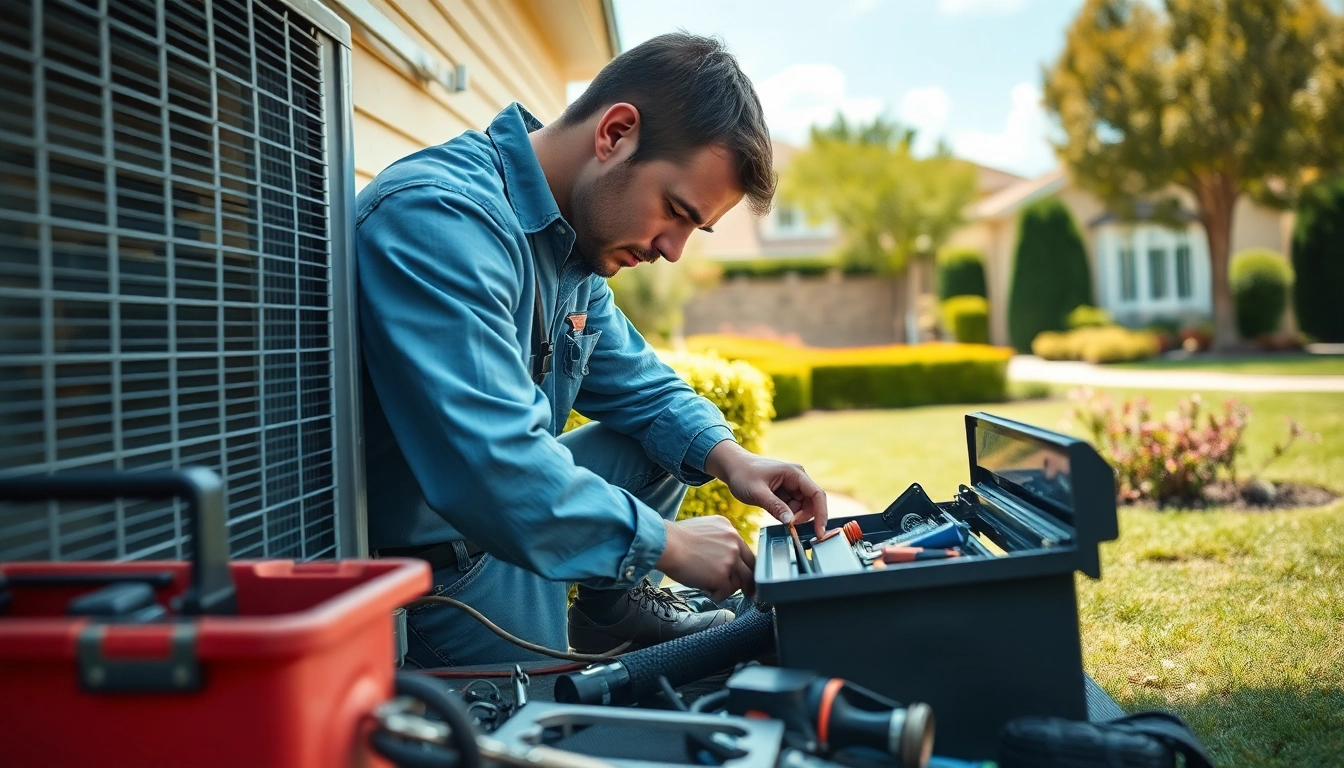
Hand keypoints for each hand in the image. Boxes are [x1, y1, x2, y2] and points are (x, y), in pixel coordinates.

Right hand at [655, 516, 755, 601]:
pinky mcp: (722, 575)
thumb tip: (721, 557)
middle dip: (747, 582)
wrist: (666, 544)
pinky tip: (703, 587)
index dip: (743, 566)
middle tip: (747, 593)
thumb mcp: (704, 529)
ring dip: (725, 587)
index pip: (745, 551)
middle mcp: (734, 542)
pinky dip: (715, 594)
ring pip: (739, 582)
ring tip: (707, 584)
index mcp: (729, 530)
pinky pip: (726, 592)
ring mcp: (730, 559)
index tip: (742, 575)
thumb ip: (719, 541)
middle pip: (750, 568)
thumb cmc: (676, 539)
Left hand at [705, 441, 828, 536]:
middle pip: (811, 504)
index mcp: (795, 473)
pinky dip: (786, 514)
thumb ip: (775, 507)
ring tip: (773, 512)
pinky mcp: (786, 492)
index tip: (819, 532)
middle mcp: (797, 478)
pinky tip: (772, 510)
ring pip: (802, 507)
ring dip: (792, 516)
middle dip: (802, 517)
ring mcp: (792, 485)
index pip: (817, 495)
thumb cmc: (743, 474)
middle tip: (787, 525)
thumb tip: (790, 523)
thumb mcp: (757, 492)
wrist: (732, 466)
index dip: (821, 515)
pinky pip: (793, 507)